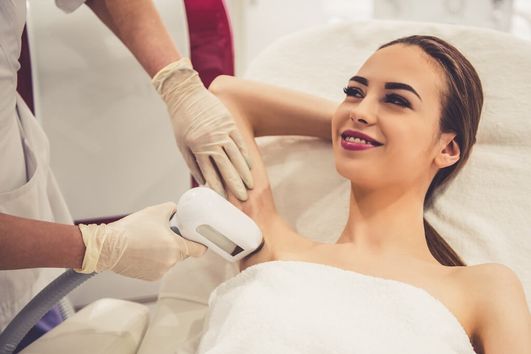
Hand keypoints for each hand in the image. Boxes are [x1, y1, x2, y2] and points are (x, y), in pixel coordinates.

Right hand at [75, 202, 206, 280]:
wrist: (107, 247)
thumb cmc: (130, 230)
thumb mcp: (155, 212)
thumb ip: (171, 209)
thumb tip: (176, 210)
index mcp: (176, 247)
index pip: (199, 250)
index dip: (200, 243)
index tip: (199, 239)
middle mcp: (171, 262)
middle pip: (182, 253)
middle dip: (177, 244)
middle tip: (165, 234)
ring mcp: (160, 272)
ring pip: (169, 260)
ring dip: (164, 252)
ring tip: (148, 242)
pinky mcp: (149, 277)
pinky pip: (158, 267)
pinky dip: (153, 260)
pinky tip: (142, 251)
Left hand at [152, 58, 253, 200]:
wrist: (185, 93)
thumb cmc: (182, 121)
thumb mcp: (182, 144)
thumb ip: (193, 163)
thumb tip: (204, 182)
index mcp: (197, 148)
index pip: (210, 173)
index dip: (218, 188)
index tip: (224, 200)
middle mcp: (211, 141)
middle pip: (226, 167)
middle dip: (235, 185)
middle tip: (243, 198)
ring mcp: (222, 131)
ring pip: (236, 156)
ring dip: (244, 173)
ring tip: (250, 185)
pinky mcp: (229, 123)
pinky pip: (240, 142)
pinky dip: (245, 155)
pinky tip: (250, 166)